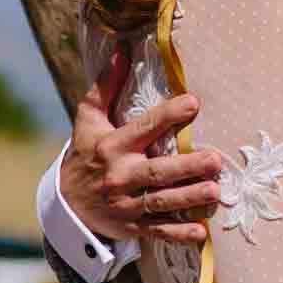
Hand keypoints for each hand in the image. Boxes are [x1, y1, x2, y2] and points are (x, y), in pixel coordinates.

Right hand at [59, 46, 221, 244]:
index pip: (143, 128)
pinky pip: (158, 231)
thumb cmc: (86, 152)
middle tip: (215, 160)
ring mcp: (126, 204)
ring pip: (162, 202)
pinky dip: (179, 233)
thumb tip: (122, 49)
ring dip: (189, 198)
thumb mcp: (88, 118)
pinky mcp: (132, 226)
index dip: (168, 115)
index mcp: (112, 146)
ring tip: (216, 191)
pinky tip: (201, 231)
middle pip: (157, 171)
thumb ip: (106, 85)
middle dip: (187, 167)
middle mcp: (120, 175)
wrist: (66, 203)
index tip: (193, 103)